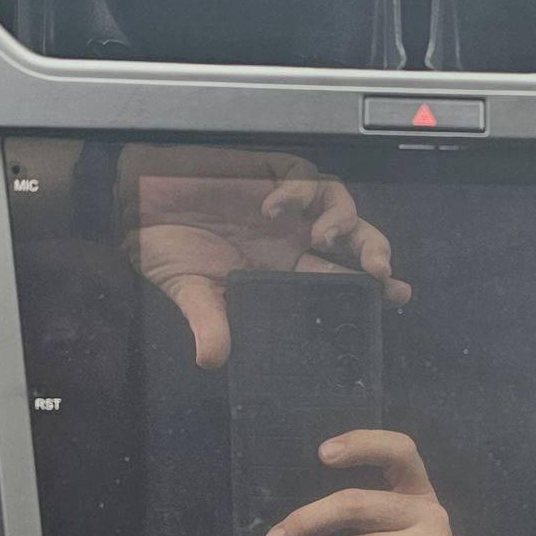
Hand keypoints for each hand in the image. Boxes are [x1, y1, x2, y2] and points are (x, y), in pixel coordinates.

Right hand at [122, 148, 409, 369]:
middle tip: (380, 272)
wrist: (138, 200)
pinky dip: (297, 192)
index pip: (340, 280)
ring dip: (343, 222)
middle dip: (374, 254)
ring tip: (324, 236)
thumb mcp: (188, 290)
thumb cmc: (165, 245)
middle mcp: (294, 238)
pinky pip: (304, 178)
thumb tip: (211, 362)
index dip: (372, 287)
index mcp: (283, 270)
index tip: (397, 297)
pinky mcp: (273, 173)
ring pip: (341, 208)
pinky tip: (271, 206)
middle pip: (354, 244)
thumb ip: (207, 322)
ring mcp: (288, 205)